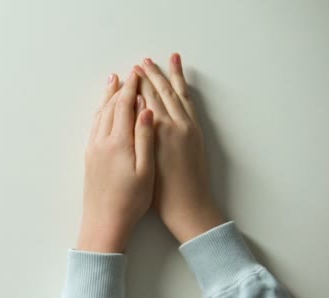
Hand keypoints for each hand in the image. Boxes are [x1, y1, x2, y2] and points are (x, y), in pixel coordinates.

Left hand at [76, 71, 155, 252]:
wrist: (104, 221)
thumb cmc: (131, 200)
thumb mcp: (146, 170)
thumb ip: (145, 138)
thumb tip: (145, 110)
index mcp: (118, 142)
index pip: (125, 106)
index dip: (132, 88)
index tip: (138, 73)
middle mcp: (102, 141)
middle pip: (110, 106)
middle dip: (120, 88)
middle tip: (128, 73)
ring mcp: (93, 149)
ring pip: (99, 115)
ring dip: (107, 97)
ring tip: (112, 83)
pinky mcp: (89, 157)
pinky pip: (94, 125)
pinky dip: (100, 112)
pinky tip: (103, 110)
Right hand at [135, 54, 223, 243]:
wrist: (189, 207)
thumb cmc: (161, 193)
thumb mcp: (144, 162)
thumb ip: (142, 133)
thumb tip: (138, 110)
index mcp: (160, 130)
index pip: (147, 98)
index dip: (139, 83)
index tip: (131, 70)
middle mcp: (177, 124)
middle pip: (163, 92)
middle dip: (152, 75)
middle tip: (143, 62)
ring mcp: (189, 127)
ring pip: (178, 94)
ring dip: (172, 76)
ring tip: (169, 59)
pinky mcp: (197, 133)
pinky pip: (190, 104)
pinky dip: (185, 90)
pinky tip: (182, 83)